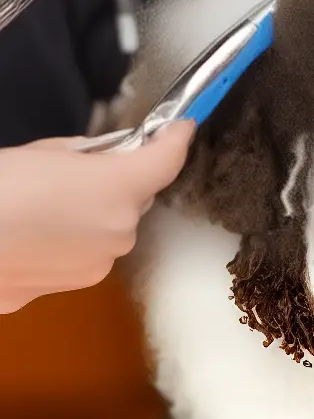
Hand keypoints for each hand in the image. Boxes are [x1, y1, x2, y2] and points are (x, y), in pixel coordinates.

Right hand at [0, 121, 192, 312]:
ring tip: (42, 207)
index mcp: (119, 190)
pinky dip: (64, 245)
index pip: (167, 162)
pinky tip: (28, 236)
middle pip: (135, 201)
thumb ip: (91, 154)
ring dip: (92, 218)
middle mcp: (119, 234)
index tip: (180, 127)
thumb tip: (109, 158)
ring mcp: (94, 268)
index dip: (177, 140)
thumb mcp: (45, 152)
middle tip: (78, 173)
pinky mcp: (65, 291)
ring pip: (109, 233)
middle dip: (118, 185)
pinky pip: (78, 258)